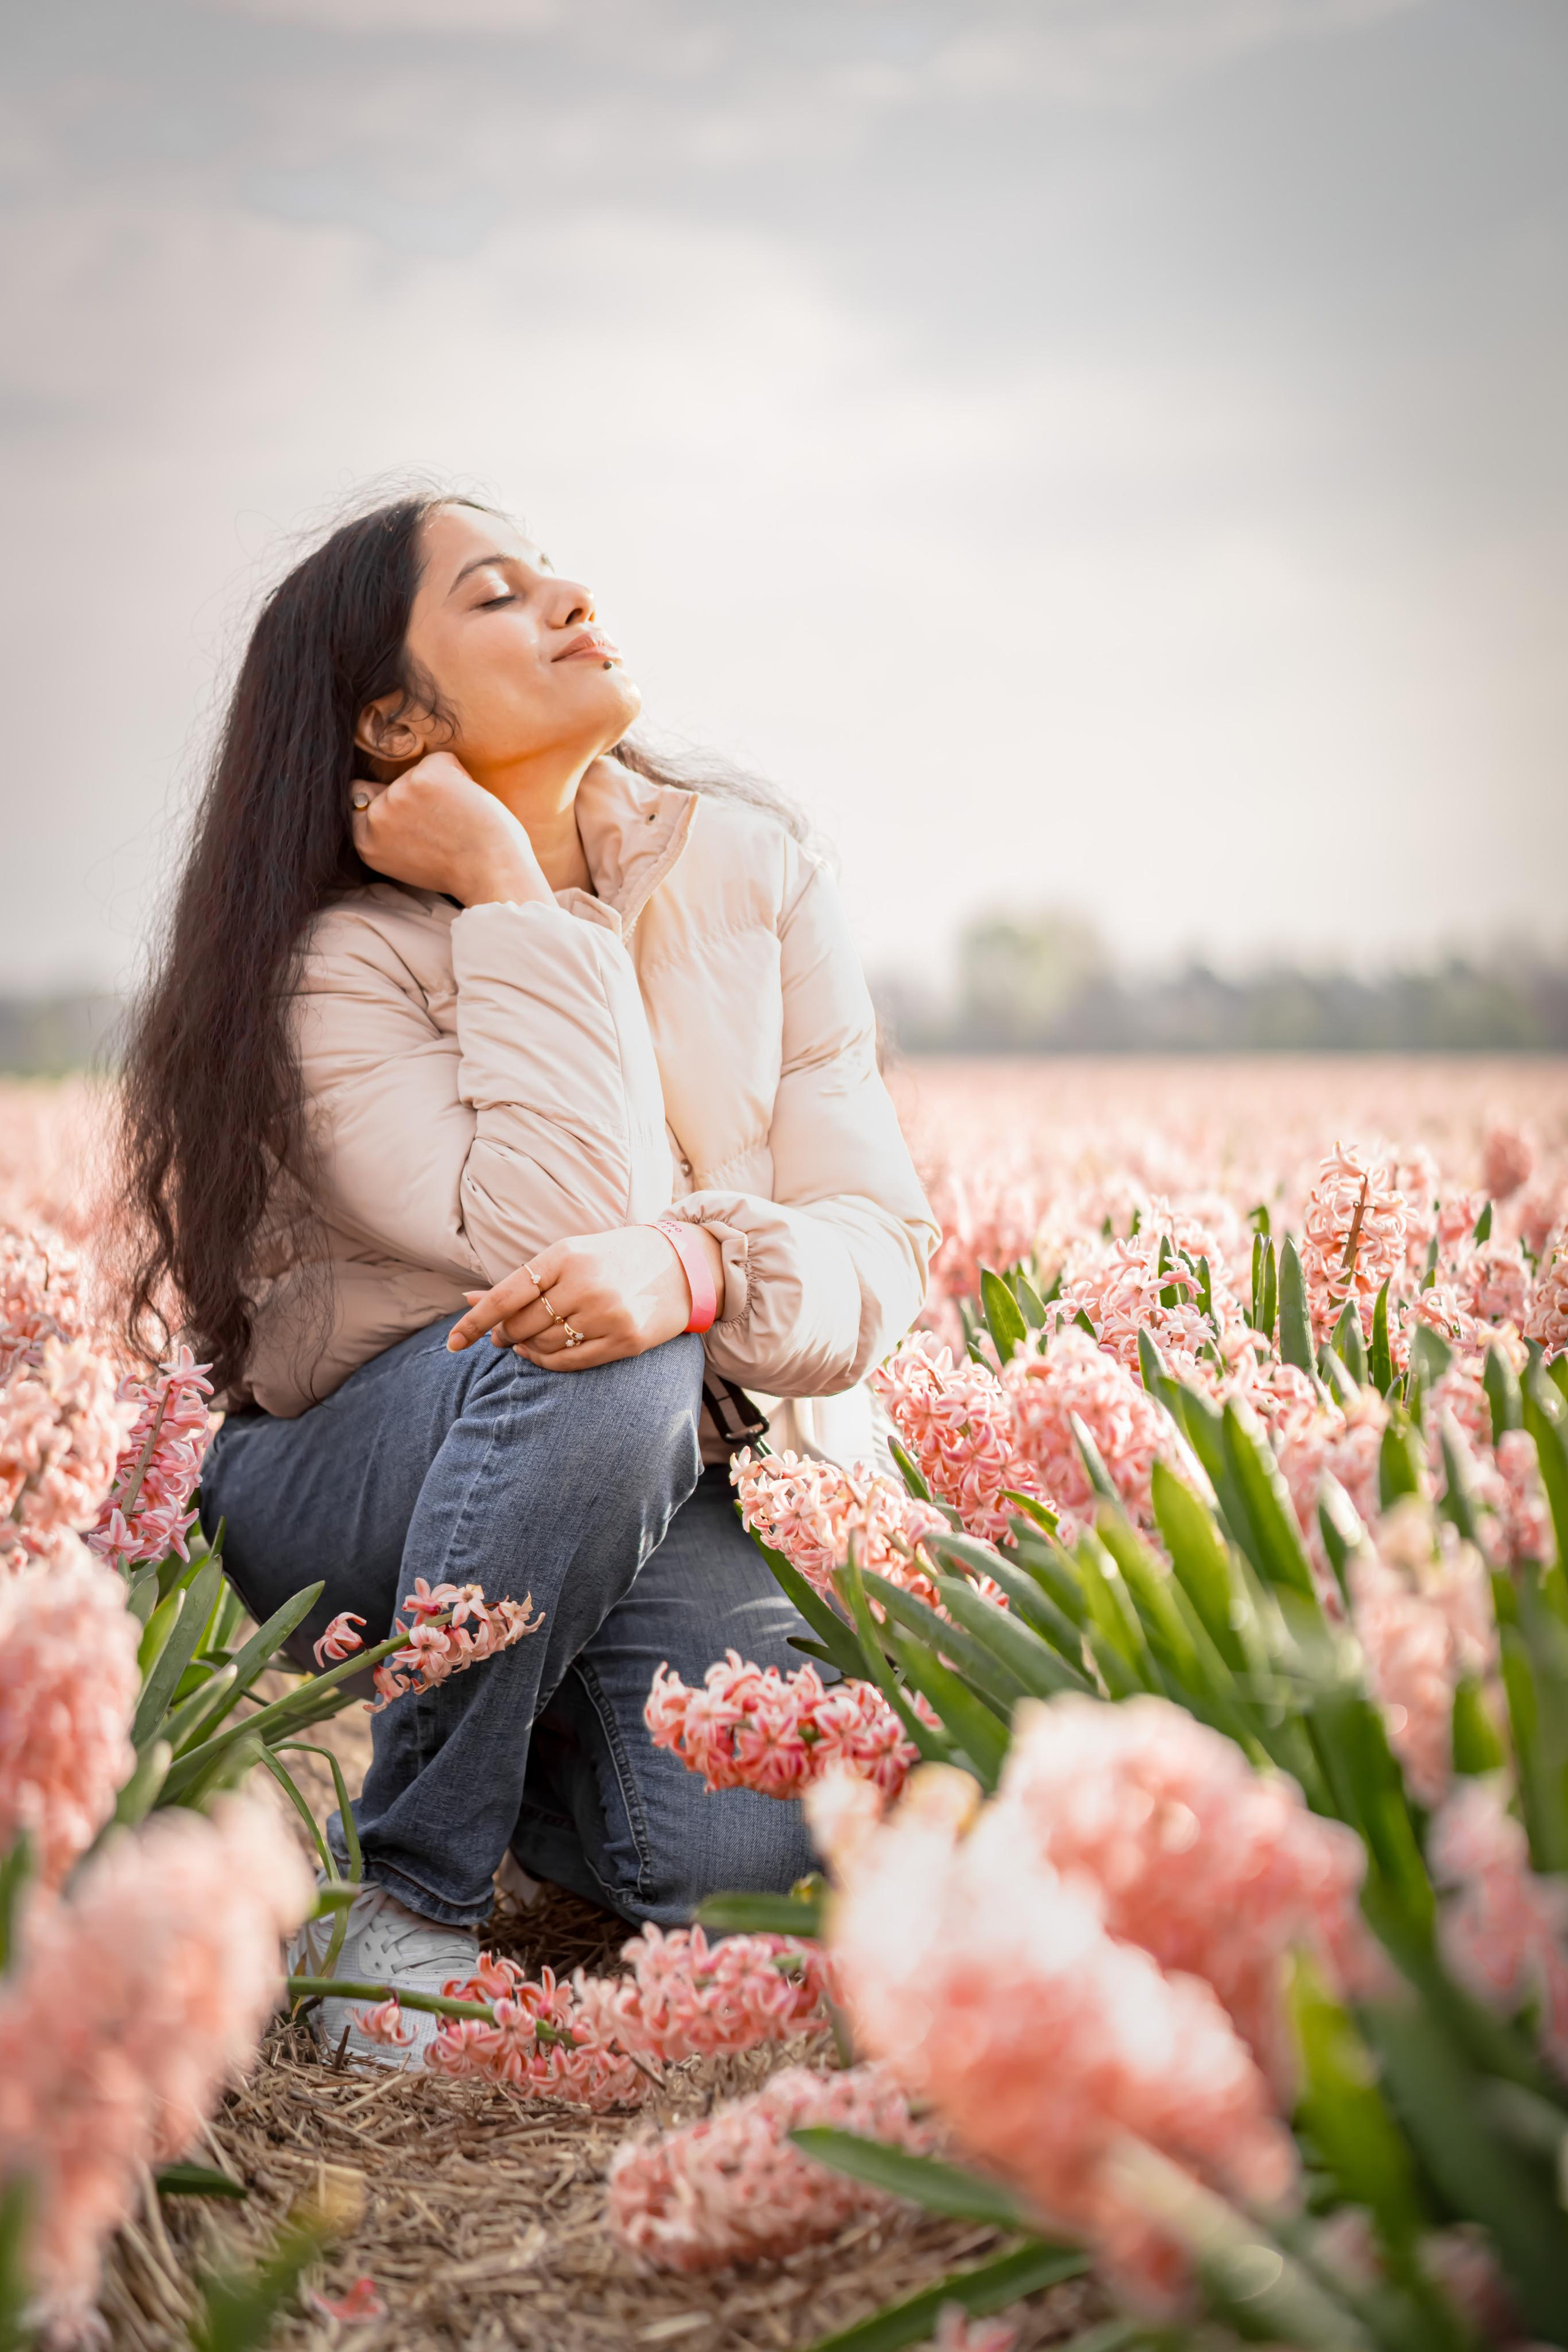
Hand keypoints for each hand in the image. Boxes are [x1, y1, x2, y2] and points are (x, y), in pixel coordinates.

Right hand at [350, 752, 551, 907]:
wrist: (491, 875)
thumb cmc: (462, 871)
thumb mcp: (408, 859)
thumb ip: (391, 832)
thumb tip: (390, 796)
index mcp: (366, 842)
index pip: (357, 797)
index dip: (383, 797)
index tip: (410, 811)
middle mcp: (376, 818)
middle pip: (393, 783)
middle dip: (418, 795)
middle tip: (445, 823)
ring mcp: (398, 794)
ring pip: (419, 770)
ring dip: (442, 787)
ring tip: (460, 819)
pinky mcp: (425, 777)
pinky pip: (444, 760)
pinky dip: (461, 776)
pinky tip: (469, 804)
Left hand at [446, 1225, 724, 1371]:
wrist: (682, 1265)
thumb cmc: (615, 1258)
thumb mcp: (569, 1256)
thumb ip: (521, 1282)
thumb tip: (468, 1300)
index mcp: (566, 1255)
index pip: (505, 1296)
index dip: (474, 1322)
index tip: (453, 1343)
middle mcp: (585, 1284)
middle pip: (520, 1325)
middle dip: (503, 1335)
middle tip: (502, 1337)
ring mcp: (607, 1314)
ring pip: (543, 1345)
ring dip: (526, 1349)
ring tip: (527, 1342)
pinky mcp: (625, 1340)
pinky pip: (570, 1362)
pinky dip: (548, 1362)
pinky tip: (541, 1355)